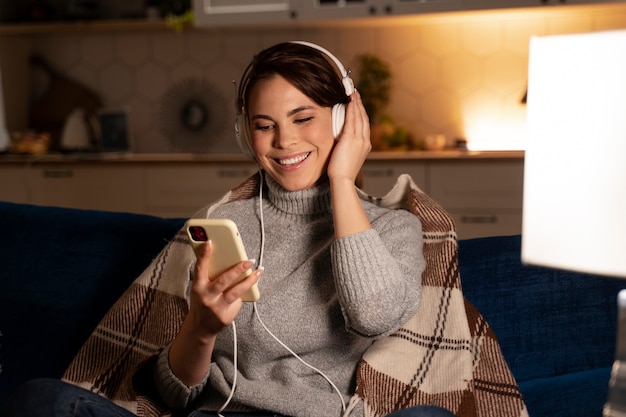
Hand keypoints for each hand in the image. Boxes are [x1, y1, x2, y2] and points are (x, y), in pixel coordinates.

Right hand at [169, 241, 261, 385]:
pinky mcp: (227, 316)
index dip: (204, 255)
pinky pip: (238, 301)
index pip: (200, 268)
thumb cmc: (202, 303)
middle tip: (249, 260)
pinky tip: (247, 289)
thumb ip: (209, 277)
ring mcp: (217, 308)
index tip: (210, 242)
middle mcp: (207, 297)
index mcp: (198, 288)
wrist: (200, 328)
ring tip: (258, 272)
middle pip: (224, 280)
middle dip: (238, 268)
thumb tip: (226, 260)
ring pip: (237, 291)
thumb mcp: (200, 289)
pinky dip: (243, 294)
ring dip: (250, 280)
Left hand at [327, 90, 370, 184]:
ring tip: (353, 94)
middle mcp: (365, 141)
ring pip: (359, 117)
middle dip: (360, 104)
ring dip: (356, 104)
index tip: (358, 103)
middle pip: (364, 118)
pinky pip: (351, 120)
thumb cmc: (343, 172)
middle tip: (356, 93)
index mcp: (365, 145)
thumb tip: (344, 142)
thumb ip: (349, 147)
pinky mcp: (350, 139)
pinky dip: (352, 110)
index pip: (364, 125)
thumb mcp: (349, 157)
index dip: (361, 112)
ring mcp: (359, 140)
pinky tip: (349, 102)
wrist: (343, 180)